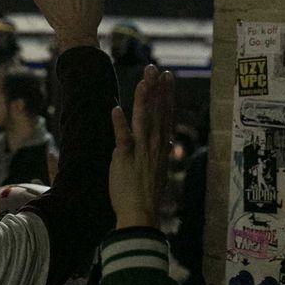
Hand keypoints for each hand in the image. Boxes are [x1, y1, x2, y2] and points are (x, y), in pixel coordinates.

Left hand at [109, 65, 175, 228]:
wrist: (140, 216)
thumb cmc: (145, 196)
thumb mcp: (157, 171)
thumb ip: (160, 153)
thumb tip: (167, 143)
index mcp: (160, 147)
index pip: (165, 115)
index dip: (166, 95)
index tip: (168, 77)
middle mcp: (154, 146)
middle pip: (157, 112)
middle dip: (158, 89)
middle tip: (156, 68)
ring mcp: (141, 152)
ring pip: (143, 119)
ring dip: (143, 98)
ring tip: (144, 79)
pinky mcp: (125, 159)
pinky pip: (123, 139)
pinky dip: (119, 124)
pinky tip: (116, 109)